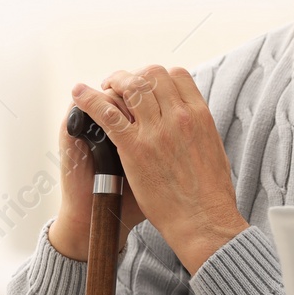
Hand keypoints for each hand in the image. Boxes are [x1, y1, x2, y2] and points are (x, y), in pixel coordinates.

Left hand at [68, 65, 247, 273]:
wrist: (203, 220)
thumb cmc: (211, 193)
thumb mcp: (214, 149)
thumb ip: (199, 130)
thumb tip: (191, 121)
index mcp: (200, 115)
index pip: (178, 75)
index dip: (160, 76)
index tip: (150, 85)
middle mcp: (179, 116)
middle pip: (152, 75)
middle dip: (135, 75)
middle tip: (122, 85)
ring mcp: (156, 130)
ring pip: (131, 87)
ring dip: (114, 81)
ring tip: (105, 87)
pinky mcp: (134, 147)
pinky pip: (107, 114)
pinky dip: (90, 100)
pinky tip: (79, 94)